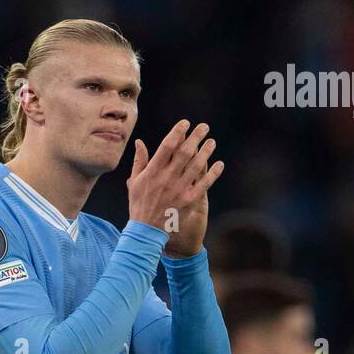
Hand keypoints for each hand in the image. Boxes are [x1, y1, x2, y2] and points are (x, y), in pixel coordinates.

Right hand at [127, 121, 223, 256]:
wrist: (146, 230)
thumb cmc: (139, 204)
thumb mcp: (134, 181)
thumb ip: (139, 161)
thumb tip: (139, 142)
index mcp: (153, 171)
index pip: (167, 146)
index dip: (177, 132)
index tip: (185, 123)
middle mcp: (166, 178)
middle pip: (184, 152)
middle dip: (195, 137)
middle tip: (204, 127)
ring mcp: (178, 189)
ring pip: (196, 166)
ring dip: (206, 152)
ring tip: (212, 142)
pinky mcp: (187, 200)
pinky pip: (203, 184)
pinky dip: (212, 174)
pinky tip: (220, 164)